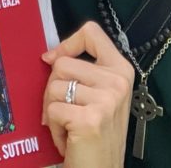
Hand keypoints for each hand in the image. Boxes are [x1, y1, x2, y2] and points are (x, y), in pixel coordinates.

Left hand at [42, 21, 134, 167]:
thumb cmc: (97, 134)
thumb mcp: (100, 95)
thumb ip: (83, 71)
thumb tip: (49, 56)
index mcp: (121, 70)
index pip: (91, 32)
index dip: (67, 43)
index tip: (54, 58)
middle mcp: (117, 81)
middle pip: (62, 63)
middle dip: (53, 89)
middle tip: (65, 110)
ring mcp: (106, 99)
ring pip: (54, 86)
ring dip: (53, 110)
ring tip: (69, 125)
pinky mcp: (90, 118)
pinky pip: (52, 109)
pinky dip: (53, 127)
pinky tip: (69, 138)